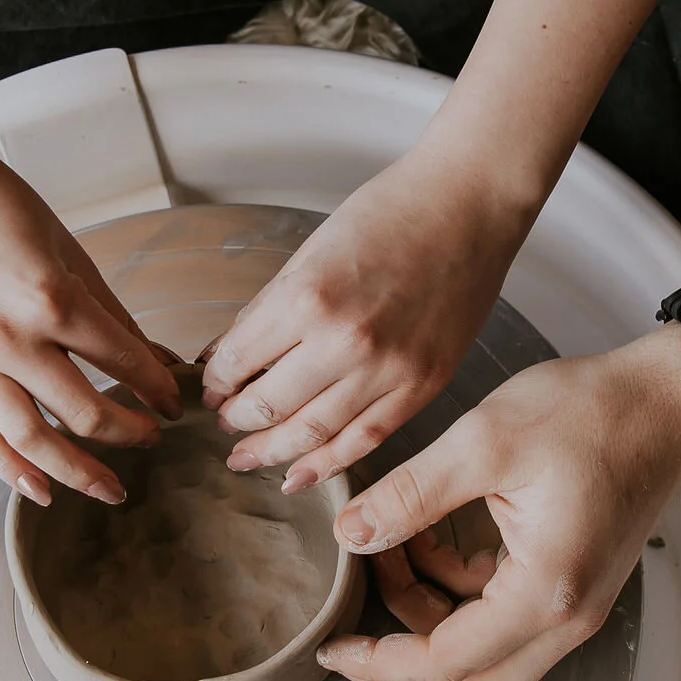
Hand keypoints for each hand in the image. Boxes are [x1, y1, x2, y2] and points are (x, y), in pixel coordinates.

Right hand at [0, 131, 180, 504]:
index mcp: (51, 300)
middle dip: (129, 433)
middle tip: (152, 440)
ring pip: (31, 440)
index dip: (156, 390)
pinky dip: (12, 470)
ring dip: (77, 471)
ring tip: (110, 488)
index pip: (122, 362)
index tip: (173, 405)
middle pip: (84, 412)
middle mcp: (9, 339)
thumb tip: (156, 358)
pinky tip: (42, 490)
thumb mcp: (69, 253)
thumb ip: (111, 313)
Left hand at [200, 147, 532, 492]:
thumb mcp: (310, 251)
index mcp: (307, 298)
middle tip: (224, 423)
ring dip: (272, 450)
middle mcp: (345, 342)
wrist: (469, 206)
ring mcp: (389, 370)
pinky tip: (297, 475)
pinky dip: (327, 464)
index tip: (211, 387)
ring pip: (313, 434)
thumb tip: (225, 355)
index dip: (215, 381)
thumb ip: (268, 310)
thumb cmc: (391, 213)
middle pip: (269, 406)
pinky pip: (365, 439)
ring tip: (247, 456)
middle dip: (236, 420)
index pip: (238, 360)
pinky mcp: (422, 386)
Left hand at [315, 329, 680, 680]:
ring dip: (423, 619)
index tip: (332, 647)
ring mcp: (571, 605)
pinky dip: (452, 593)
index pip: (448, 664)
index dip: (380, 662)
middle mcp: (566, 618)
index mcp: (546, 592)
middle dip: (401, 679)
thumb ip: (410, 494)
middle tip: (347, 650)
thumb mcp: (485, 441)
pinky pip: (498, 618)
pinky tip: (423, 538)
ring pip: (482, 657)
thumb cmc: (593, 412)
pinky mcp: (568, 584)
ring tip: (384, 548)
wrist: (666, 397)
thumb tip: (350, 535)